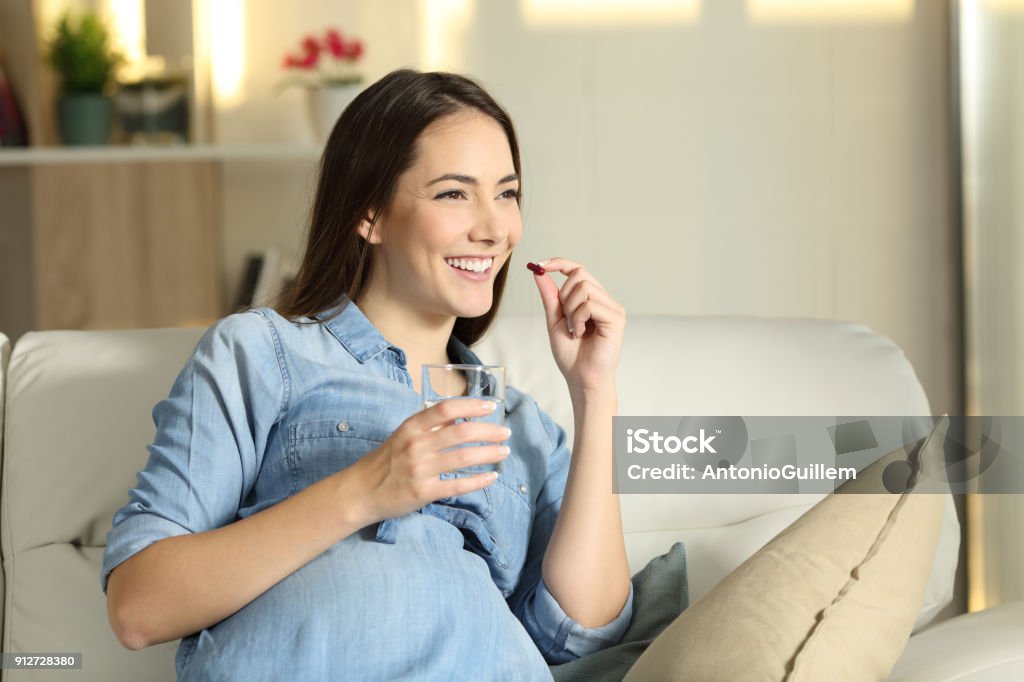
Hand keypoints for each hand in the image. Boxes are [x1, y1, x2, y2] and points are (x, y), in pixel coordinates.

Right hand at [349, 399, 509, 523]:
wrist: (360, 492)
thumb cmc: (385, 462)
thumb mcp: (403, 436)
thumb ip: (429, 427)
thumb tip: (461, 418)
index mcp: (411, 427)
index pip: (445, 409)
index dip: (471, 405)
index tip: (490, 406)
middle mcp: (416, 445)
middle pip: (461, 433)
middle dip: (489, 431)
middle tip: (504, 432)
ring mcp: (420, 469)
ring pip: (464, 458)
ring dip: (489, 454)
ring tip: (503, 451)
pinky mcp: (423, 492)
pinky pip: (458, 485)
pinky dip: (478, 481)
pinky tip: (491, 477)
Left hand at [528, 257, 625, 392]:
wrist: (580, 378)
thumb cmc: (571, 354)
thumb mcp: (554, 320)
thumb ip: (550, 296)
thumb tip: (539, 272)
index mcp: (592, 299)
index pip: (578, 269)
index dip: (559, 263)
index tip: (538, 265)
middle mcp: (605, 300)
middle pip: (580, 274)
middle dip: (564, 295)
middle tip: (566, 319)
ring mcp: (613, 308)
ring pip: (584, 287)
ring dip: (571, 309)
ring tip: (574, 329)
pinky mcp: (616, 318)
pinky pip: (590, 304)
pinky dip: (578, 318)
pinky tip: (580, 333)